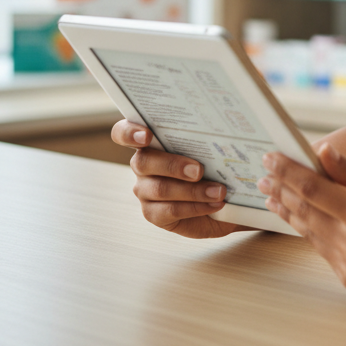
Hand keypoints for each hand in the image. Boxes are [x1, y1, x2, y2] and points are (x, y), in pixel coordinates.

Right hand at [110, 119, 243, 238]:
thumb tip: (222, 131)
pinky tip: (215, 204)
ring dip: (194, 191)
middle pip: (144, 162)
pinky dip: (196, 207)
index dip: (129, 133)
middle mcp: (143, 164)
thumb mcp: (210, 148)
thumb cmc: (213, 164)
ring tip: (219, 191)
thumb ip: (204, 139)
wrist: (222, 198)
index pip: (124, 133)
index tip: (148, 135)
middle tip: (199, 170)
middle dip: (173, 165)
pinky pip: (169, 211)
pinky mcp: (153, 213)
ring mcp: (145, 190)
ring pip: (160, 189)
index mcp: (151, 141)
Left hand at [259, 142, 345, 290]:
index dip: (288, 171)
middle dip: (282, 190)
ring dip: (289, 212)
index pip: (313, 189)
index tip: (271, 158)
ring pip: (309, 233)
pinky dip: (309, 231)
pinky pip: (323, 250)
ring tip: (273, 196)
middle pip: (305, 212)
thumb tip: (322, 152)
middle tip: (264, 175)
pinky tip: (299, 218)